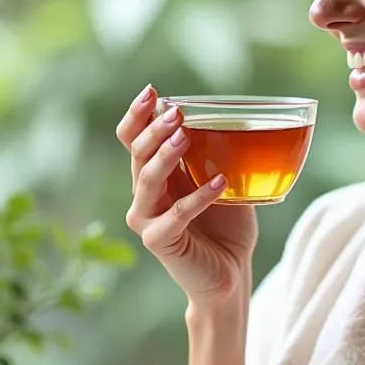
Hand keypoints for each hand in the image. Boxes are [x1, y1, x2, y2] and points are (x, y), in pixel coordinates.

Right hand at [116, 85, 257, 306]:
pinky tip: (220, 182)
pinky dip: (199, 197)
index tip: (152, 91)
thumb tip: (231, 117)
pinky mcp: (159, 241)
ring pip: (148, 179)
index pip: (132, 139)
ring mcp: (147, 219)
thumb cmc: (227, 226)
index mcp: (156, 176)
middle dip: (153, 130)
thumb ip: (217, 154)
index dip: (136, 115)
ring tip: (184, 135)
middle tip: (175, 112)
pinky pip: (177, 214)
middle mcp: (144, 195)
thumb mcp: (223, 181)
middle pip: (136, 154)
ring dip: (165, 155)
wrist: (230, 274)